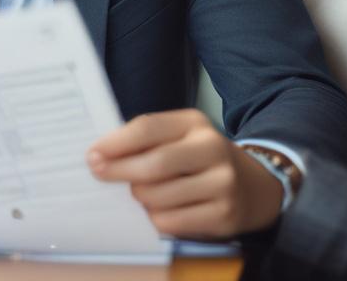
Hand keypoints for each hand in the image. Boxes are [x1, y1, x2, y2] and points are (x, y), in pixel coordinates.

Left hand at [86, 109, 282, 238]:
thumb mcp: (181, 136)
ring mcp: (222, 183)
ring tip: (144, 194)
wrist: (254, 186)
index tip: (92, 154)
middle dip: (119, 172)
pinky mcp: (223, 215)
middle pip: (153, 164)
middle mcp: (212, 148)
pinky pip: (170, 223)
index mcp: (195, 123)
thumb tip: (101, 156)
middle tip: (100, 175)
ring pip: (157, 198)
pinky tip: (162, 210)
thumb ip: (146, 140)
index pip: (148, 128)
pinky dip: (156, 219)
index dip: (116, 143)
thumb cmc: (200, 158)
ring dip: (140, 199)